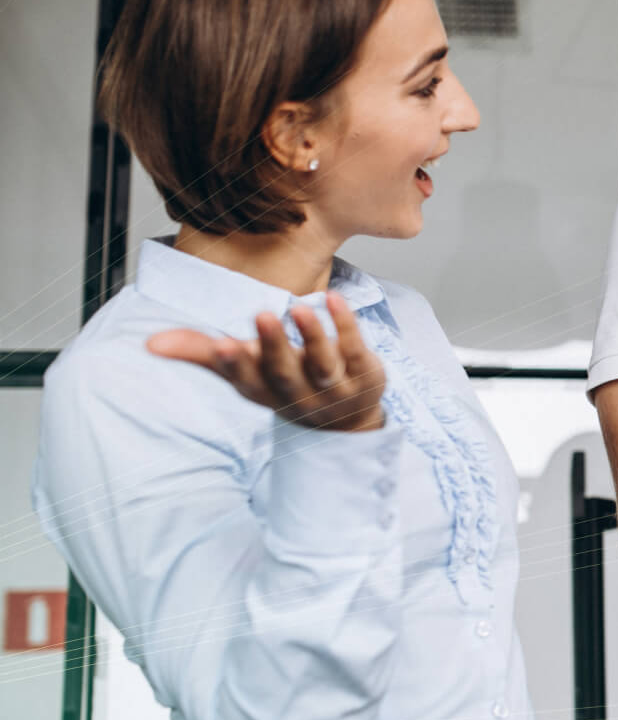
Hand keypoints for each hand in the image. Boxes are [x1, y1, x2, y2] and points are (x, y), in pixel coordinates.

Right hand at [148, 294, 385, 432]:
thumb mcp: (244, 372)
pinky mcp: (365, 373)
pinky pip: (355, 348)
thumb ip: (202, 353)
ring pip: (323, 364)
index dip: (234, 364)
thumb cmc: (283, 384)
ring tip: (301, 308)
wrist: (345, 421)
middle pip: (284, 373)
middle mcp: (298, 393)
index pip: (246, 381)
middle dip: (273, 347)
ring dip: (312, 337)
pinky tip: (337, 298)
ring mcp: (333, 387)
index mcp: (264, 392)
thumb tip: (150, 343)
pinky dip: (347, 326)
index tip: (221, 344)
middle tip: (262, 314)